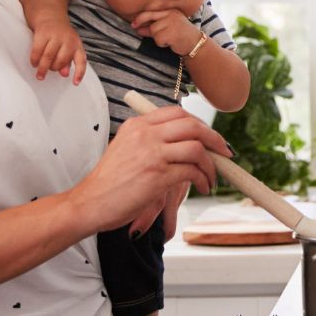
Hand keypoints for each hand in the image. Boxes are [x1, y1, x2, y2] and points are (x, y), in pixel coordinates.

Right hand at [29, 17, 86, 83]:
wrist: (49, 13)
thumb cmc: (59, 34)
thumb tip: (64, 74)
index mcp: (77, 44)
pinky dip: (35, 59)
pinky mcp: (43, 32)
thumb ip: (67, 61)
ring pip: (49, 56)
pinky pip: (38, 50)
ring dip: (43, 68)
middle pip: (61, 60)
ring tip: (40, 74)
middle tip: (49, 71)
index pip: (81, 60)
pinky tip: (34, 63)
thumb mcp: (67, 46)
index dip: (79, 73)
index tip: (75, 83)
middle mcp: (68, 39)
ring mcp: (55, 35)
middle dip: (54, 68)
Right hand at [68, 105, 227, 235]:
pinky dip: (203, 179)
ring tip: (211, 178)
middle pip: (192, 126)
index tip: (210, 137)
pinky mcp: (158, 175)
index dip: (200, 124)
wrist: (90, 202)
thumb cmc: (109, 182)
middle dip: (215, 140)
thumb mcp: (125, 149)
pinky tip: (201, 187)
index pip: (177, 113)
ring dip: (211, 165)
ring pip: (197, 148)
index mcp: (137, 125)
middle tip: (225, 153)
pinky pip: (192, 172)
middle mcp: (145, 135)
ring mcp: (152, 154)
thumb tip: (184, 142)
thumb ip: (150, 141)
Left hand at [131, 7, 199, 55]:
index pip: (152, 11)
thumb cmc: (180, 35)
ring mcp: (172, 22)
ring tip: (168, 39)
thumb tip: (137, 28)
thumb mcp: (167, 27)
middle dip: (143, 26)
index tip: (134, 23)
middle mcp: (171, 14)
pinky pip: (158, 39)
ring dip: (158, 38)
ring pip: (154, 31)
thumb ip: (153, 26)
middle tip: (135, 28)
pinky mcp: (172, 32)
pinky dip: (162, 43)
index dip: (140, 17)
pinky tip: (171, 43)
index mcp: (170, 10)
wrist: (195, 43)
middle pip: (150, 19)